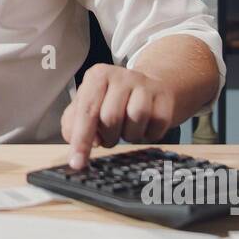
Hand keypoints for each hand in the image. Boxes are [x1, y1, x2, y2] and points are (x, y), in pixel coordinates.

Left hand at [60, 64, 178, 168]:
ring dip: (129, 135)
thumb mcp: (88, 105)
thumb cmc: (113, 100)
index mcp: (97, 76)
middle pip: (111, 117)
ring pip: (136, 118)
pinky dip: (149, 134)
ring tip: (127, 129)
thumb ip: (73, 123)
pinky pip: (157, 124)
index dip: (81, 140)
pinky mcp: (164, 96)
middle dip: (108, 136)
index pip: (86, 111)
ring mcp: (145, 84)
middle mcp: (121, 76)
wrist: (152, 87)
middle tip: (110, 135)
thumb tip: (75, 141)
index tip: (77, 163)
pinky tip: (144, 127)